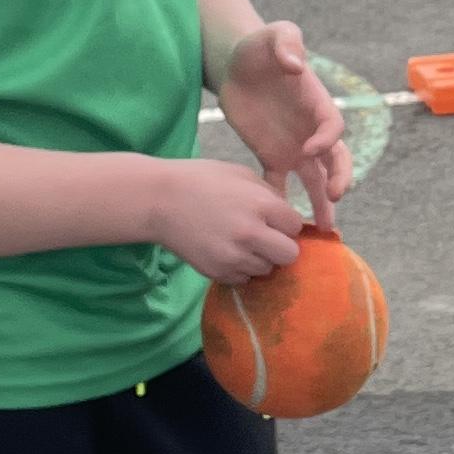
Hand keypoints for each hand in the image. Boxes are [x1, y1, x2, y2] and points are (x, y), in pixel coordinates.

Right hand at [150, 157, 307, 283]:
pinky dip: (239, 269)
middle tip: (264, 238)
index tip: (272, 219)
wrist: (158, 200)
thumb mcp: (240, 174)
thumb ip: (269, 194)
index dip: (285, 223)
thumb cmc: (200, 180)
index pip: (296, 227)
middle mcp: (252, 234)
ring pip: (266, 269)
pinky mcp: (217, 272)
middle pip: (290, 255)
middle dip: (280, 246)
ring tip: (238, 242)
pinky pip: (243, 279)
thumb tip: (287, 214)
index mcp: (262, 205)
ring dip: (259, 258)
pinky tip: (225, 251)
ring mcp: (234, 257)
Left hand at [213, 21, 349, 230]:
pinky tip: (279, 225)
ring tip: (322, 228)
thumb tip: (295, 65)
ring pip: (314, 179)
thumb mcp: (275, 35)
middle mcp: (310, 129)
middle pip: (335, 160)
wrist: (236, 63)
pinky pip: (280, 183)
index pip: (333, 127)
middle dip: (338, 179)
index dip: (327, 140)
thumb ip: (287, 43)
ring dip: (320, 202)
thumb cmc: (260, 46)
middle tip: (335, 198)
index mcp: (316, 103)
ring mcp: (293, 145)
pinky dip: (281, 201)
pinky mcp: (271, 155)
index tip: (310, 149)